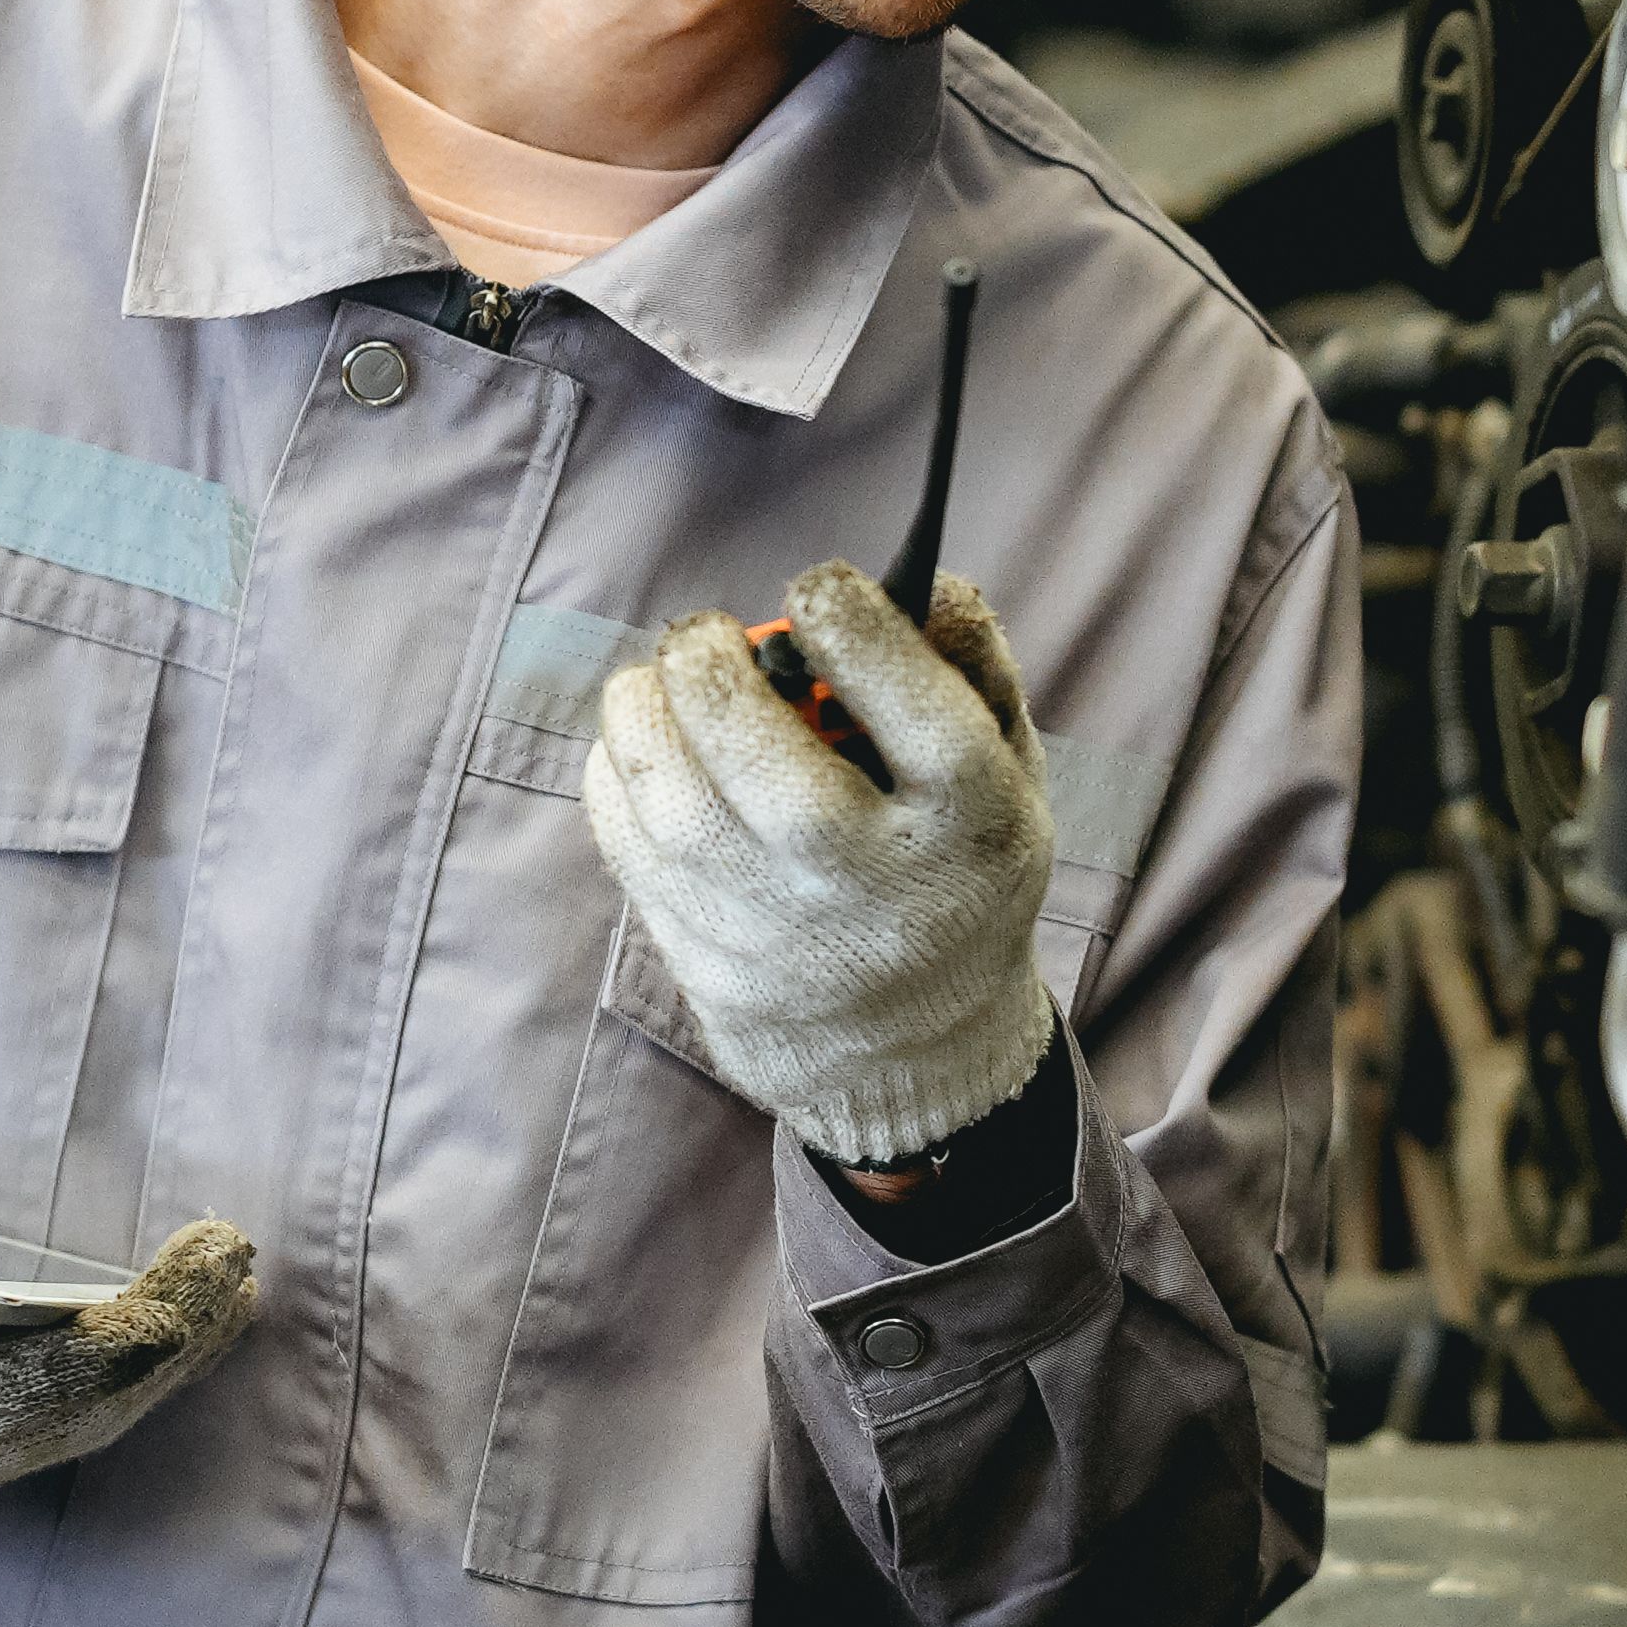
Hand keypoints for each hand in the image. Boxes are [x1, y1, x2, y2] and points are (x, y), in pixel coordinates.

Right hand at [0, 1216, 256, 1528]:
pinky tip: (179, 1321)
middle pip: (60, 1421)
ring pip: (72, 1429)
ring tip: (231, 1282)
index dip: (85, 1358)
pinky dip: (128, 1375)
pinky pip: (58, 1423)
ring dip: (161, 1362)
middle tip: (231, 1259)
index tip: (165, 1301)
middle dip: (156, 1347)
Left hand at [586, 562, 1058, 1170]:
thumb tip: (927, 583)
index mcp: (971, 830)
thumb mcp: (1008, 774)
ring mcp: (781, 936)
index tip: (820, 587)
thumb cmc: (949, 865)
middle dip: (712, 668)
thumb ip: (977, 670)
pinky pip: (630, 848)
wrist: (904, 1043)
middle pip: (768, 766)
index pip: (921, 718)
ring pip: (676, 807)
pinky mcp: (709, 964)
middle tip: (706, 634)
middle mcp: (874, 889)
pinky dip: (618, 775)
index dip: (857, 633)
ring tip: (659, 679)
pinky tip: (643, 744)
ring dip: (643, 713)